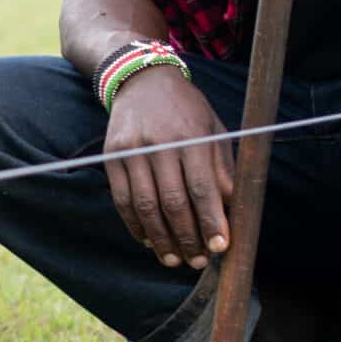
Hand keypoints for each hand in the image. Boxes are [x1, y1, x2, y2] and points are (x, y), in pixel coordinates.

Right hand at [102, 68, 233, 269]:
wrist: (142, 80)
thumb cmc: (187, 110)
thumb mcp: (215, 130)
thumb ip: (222, 169)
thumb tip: (229, 211)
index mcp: (191, 136)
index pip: (201, 187)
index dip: (211, 221)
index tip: (220, 247)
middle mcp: (159, 143)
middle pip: (172, 201)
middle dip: (187, 237)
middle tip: (198, 260)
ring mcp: (131, 149)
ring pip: (145, 206)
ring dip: (160, 238)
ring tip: (174, 259)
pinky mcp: (111, 156)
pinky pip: (122, 199)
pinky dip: (135, 225)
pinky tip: (149, 240)